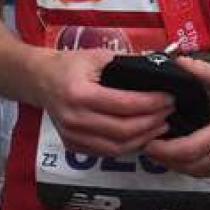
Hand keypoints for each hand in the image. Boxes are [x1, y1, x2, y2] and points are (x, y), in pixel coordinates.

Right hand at [39, 49, 174, 156]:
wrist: (40, 79)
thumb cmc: (69, 65)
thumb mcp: (97, 56)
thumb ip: (126, 63)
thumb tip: (158, 68)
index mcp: (80, 94)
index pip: (124, 105)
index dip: (151, 103)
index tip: (168, 98)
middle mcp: (75, 119)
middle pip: (123, 130)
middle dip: (152, 122)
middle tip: (169, 111)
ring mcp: (72, 136)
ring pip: (117, 148)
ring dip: (143, 138)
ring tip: (160, 125)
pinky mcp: (73, 145)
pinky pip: (106, 152)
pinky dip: (128, 146)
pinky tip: (141, 135)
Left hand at [144, 57, 209, 176]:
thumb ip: (201, 70)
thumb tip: (177, 62)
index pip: (192, 148)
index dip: (167, 150)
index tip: (150, 142)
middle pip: (194, 165)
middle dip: (167, 159)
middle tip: (148, 146)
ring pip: (203, 173)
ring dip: (179, 166)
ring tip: (161, 153)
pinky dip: (195, 167)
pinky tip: (182, 156)